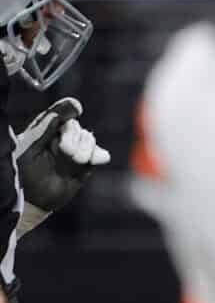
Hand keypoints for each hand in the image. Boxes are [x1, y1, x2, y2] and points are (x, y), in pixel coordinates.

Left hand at [15, 98, 108, 215]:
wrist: (33, 198)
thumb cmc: (25, 170)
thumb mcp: (32, 142)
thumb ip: (50, 123)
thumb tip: (75, 104)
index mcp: (46, 129)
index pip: (62, 113)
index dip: (69, 111)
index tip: (76, 110)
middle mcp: (62, 138)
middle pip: (77, 127)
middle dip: (72, 138)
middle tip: (63, 152)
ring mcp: (76, 151)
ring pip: (90, 140)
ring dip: (82, 151)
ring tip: (72, 162)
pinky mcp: (88, 165)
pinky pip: (102, 155)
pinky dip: (97, 156)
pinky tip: (87, 162)